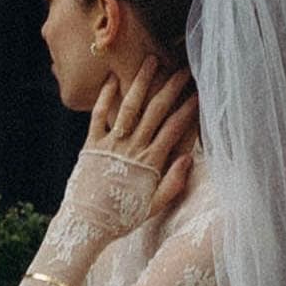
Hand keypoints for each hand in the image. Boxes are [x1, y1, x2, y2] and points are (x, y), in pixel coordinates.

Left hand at [64, 61, 196, 237]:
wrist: (86, 224)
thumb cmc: (122, 217)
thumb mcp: (153, 206)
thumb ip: (172, 184)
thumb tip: (189, 159)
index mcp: (150, 163)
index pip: (174, 129)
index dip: (188, 109)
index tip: (199, 93)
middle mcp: (132, 148)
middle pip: (155, 111)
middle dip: (170, 88)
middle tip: (183, 70)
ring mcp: (111, 144)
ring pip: (129, 107)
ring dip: (141, 82)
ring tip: (150, 61)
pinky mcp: (91, 144)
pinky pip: (99, 116)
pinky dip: (105, 96)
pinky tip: (112, 78)